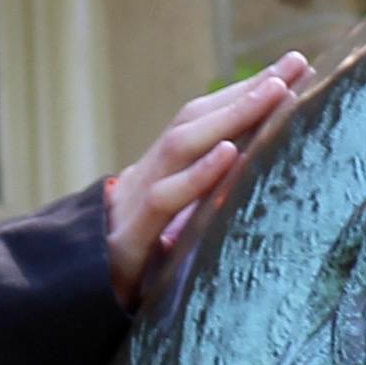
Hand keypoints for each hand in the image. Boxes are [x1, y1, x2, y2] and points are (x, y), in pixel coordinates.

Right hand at [104, 52, 316, 304]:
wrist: (70, 300)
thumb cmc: (132, 267)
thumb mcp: (170, 229)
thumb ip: (199, 203)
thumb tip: (248, 178)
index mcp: (159, 173)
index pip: (202, 121)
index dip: (243, 93)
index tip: (290, 68)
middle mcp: (148, 175)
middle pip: (197, 120)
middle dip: (247, 90)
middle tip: (295, 63)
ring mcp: (136, 201)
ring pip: (182, 146)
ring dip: (231, 115)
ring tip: (276, 91)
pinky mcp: (130, 237)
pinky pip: (166, 198)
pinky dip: (199, 173)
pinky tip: (229, 152)